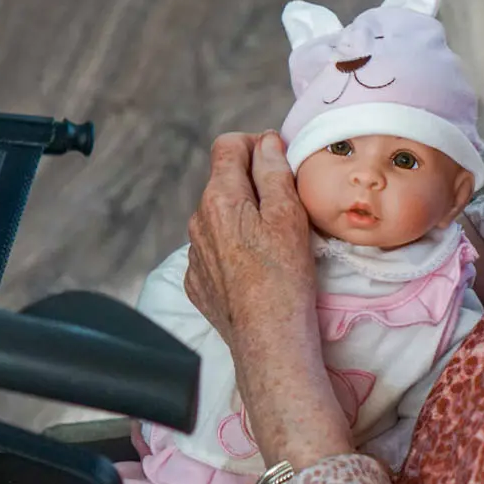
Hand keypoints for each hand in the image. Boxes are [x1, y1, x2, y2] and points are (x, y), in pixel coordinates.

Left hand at [183, 132, 352, 468]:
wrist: (268, 341)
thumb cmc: (285, 276)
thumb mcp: (289, 215)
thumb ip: (273, 171)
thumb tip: (265, 142)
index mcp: (219, 196)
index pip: (227, 145)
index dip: (256, 145)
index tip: (280, 161)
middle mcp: (198, 220)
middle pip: (223, 181)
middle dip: (252, 183)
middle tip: (287, 204)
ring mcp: (194, 253)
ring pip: (219, 217)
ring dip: (243, 217)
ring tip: (274, 242)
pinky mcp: (197, 282)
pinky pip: (215, 251)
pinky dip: (235, 250)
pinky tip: (257, 269)